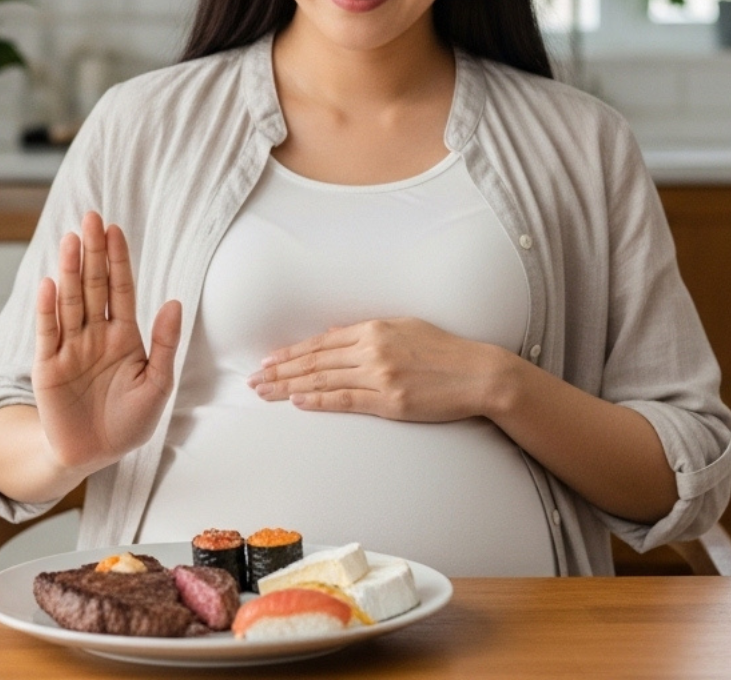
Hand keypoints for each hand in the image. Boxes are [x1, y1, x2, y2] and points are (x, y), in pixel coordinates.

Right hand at [33, 211, 181, 473]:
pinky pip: (48, 332)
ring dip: (71, 271)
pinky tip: (50, 284)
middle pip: (94, 286)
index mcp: (124, 336)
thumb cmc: (129, 422)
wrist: (94, 455)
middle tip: (91, 218)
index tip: (116, 229)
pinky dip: (48, 309)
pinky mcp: (47, 366)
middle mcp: (95, 335)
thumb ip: (164, 344)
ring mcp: (70, 347)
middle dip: (94, 253)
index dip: (118, 260)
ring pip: (71, 302)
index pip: (121, 289)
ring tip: (72, 240)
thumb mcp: (157, 384)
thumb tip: (174, 302)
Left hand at [247, 318, 516, 421]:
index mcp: (375, 328)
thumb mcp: (405, 328)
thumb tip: (336, 333)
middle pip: (315, 360)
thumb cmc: (444, 352)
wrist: (477, 374)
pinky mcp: (390, 401)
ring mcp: (380, 375)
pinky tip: (297, 402)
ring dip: (289, 387)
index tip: (269, 360)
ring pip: (323, 380)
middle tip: (253, 379)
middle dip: (280, 370)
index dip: (292, 352)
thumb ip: (369, 332)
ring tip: (264, 392)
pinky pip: (345, 400)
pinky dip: (318, 400)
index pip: (322, 342)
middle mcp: (372, 349)